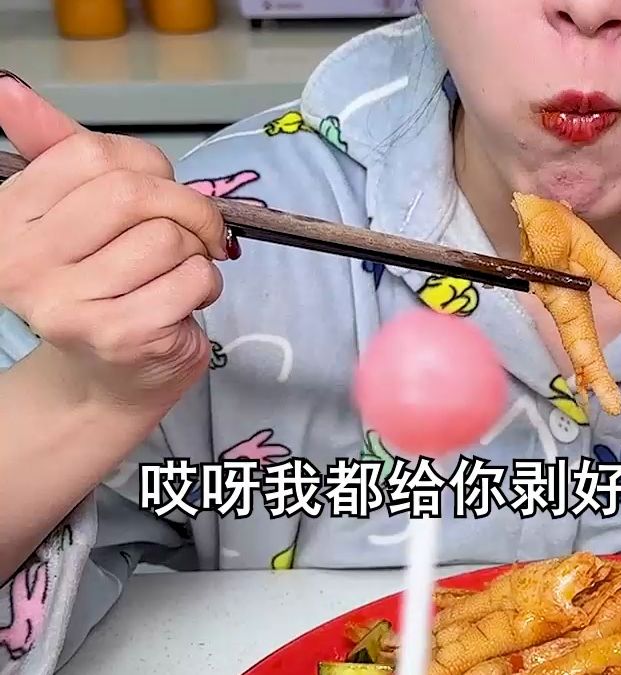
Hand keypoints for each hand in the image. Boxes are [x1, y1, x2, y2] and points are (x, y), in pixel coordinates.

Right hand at [0, 73, 226, 411]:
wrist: (107, 377)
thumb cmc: (101, 285)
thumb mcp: (73, 213)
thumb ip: (52, 149)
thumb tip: (9, 87)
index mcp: (9, 218)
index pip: (92, 153)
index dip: (146, 166)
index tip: (157, 190)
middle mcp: (25, 262)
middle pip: (135, 193)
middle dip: (186, 207)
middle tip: (196, 231)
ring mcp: (70, 304)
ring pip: (170, 238)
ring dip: (196, 253)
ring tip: (175, 275)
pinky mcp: (122, 336)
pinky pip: (194, 279)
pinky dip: (206, 285)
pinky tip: (180, 303)